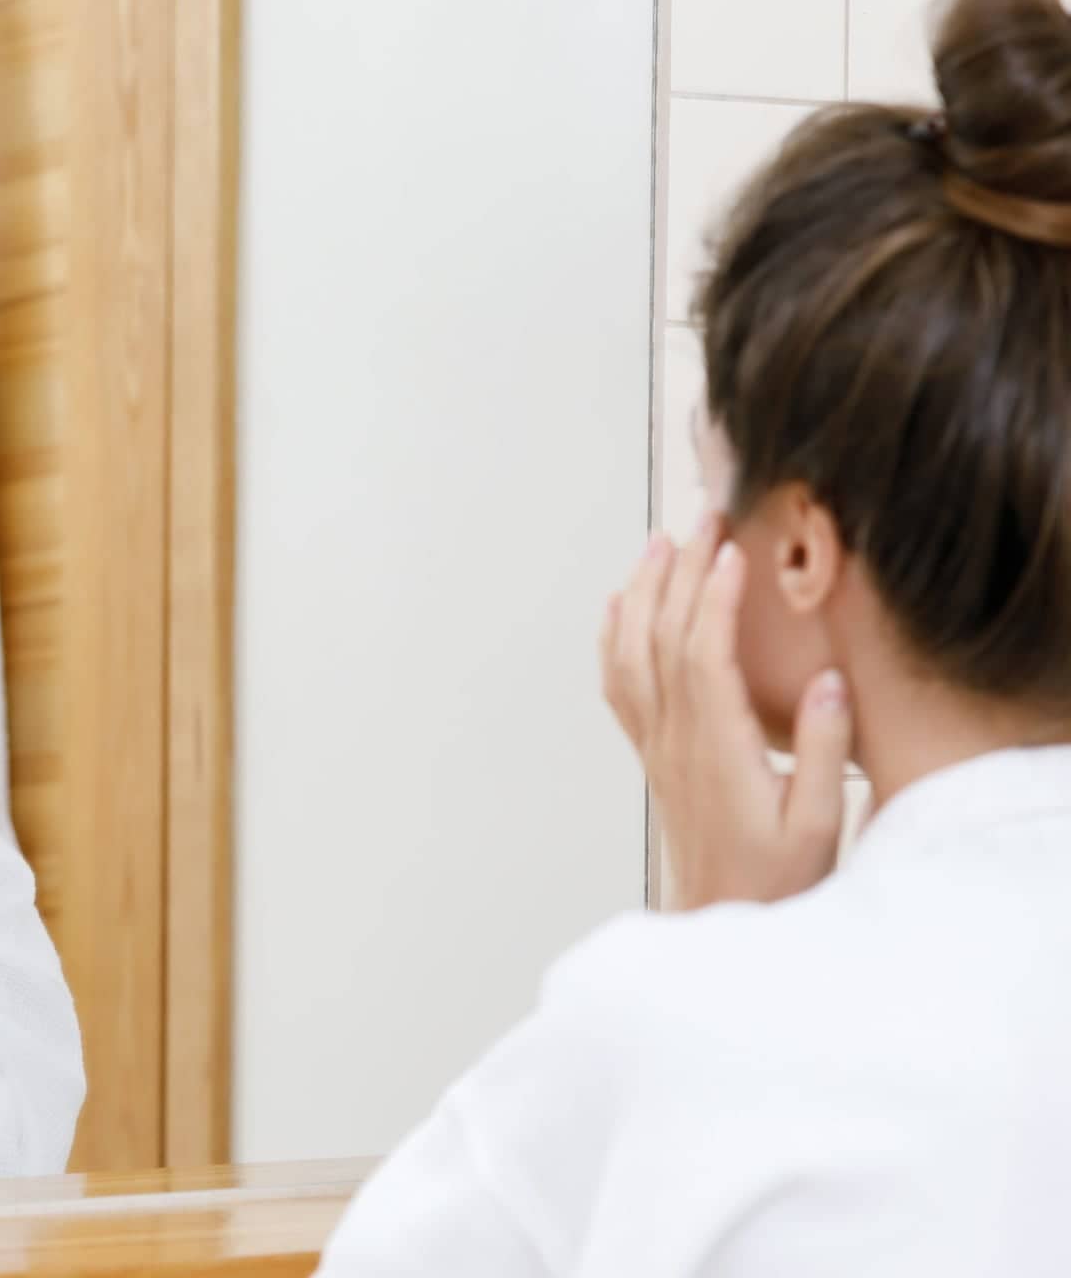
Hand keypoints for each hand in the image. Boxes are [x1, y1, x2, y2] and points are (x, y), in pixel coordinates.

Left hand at [600, 512, 852, 909]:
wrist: (720, 921)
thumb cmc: (774, 880)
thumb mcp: (816, 825)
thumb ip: (821, 752)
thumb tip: (826, 682)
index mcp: (717, 750)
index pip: (705, 656)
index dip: (713, 600)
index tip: (731, 552)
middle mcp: (675, 740)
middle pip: (664, 640)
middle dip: (681, 573)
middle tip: (704, 520)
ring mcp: (656, 745)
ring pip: (634, 655)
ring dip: (645, 594)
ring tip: (661, 544)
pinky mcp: (652, 755)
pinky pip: (620, 686)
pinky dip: (615, 639)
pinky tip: (619, 608)